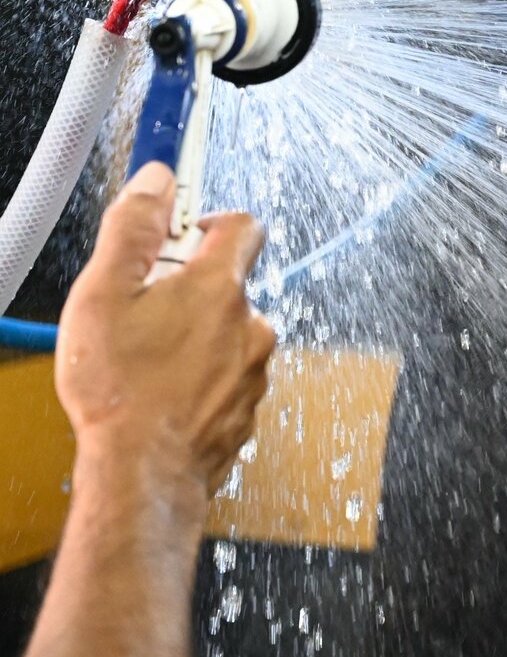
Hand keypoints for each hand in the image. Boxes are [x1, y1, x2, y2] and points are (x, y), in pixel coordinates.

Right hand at [55, 163, 276, 498]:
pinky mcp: (244, 412)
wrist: (140, 474)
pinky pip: (224, 380)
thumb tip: (155, 182)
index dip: (207, 221)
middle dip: (189, 290)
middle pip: (228, 285)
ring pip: (226, 336)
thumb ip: (133, 228)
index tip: (177, 232)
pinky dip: (198, 381)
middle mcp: (249, 327)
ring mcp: (251, 373)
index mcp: (219, 288)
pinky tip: (160, 395)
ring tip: (146, 362)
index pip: (241, 225)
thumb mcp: (105, 292)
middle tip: (142, 311)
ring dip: (194, 340)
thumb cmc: (119, 389)